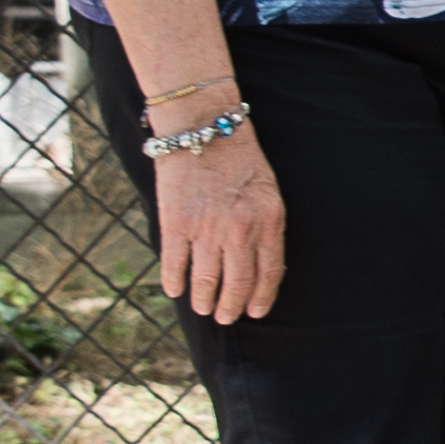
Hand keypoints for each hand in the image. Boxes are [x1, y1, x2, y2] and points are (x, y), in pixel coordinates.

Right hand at [148, 119, 285, 324]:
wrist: (203, 126)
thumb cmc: (239, 158)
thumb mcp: (268, 191)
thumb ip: (266, 227)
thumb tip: (259, 267)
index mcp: (269, 220)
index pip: (270, 272)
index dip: (262, 297)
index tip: (255, 312)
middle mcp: (240, 228)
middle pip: (238, 283)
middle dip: (231, 307)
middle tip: (225, 317)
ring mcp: (207, 227)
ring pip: (206, 280)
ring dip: (204, 300)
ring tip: (203, 308)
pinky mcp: (176, 222)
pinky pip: (175, 263)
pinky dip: (174, 281)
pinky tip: (174, 289)